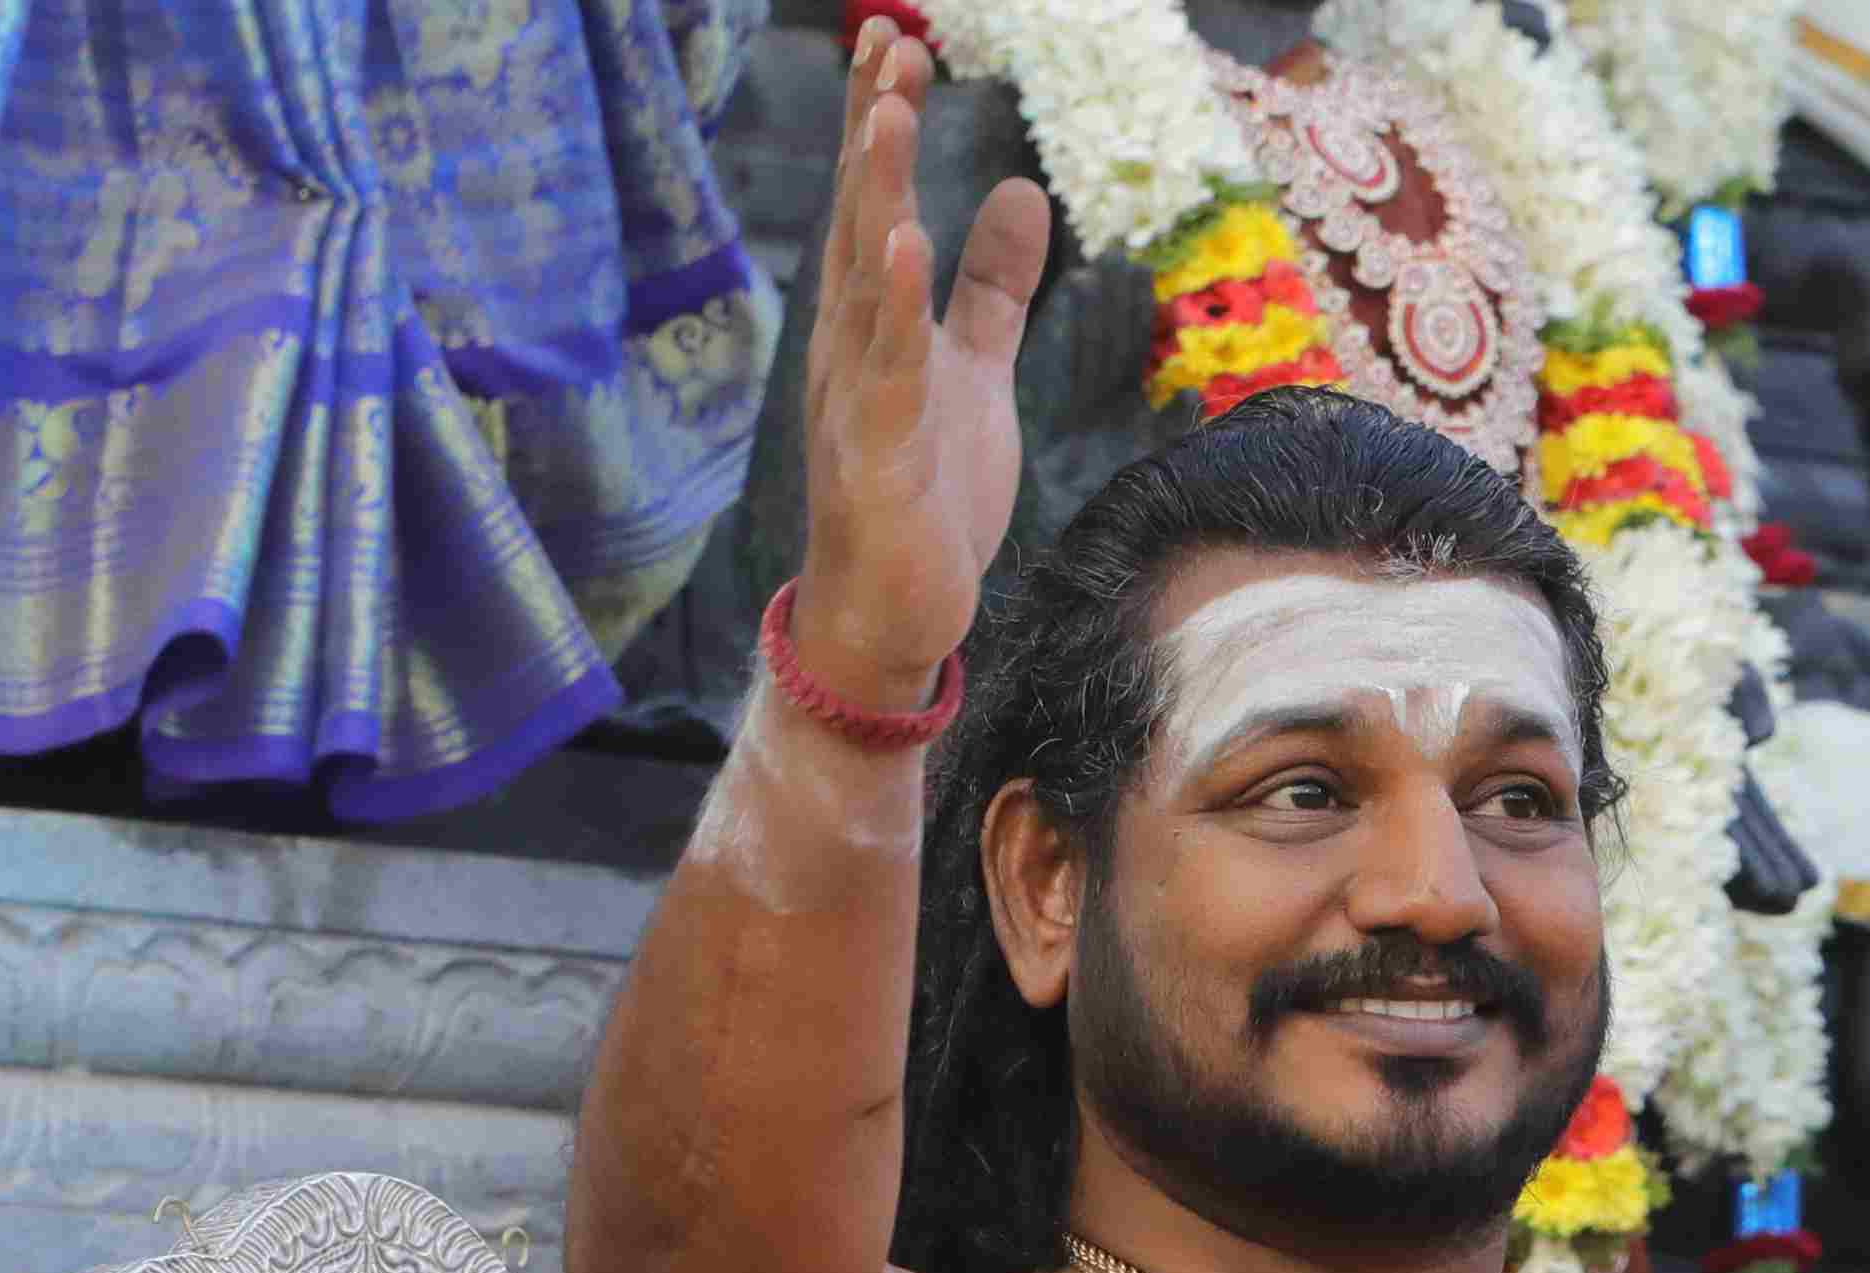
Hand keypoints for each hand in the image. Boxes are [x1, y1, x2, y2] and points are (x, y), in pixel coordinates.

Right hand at [798, 31, 1049, 713]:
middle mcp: (850, 348)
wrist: (892, 617)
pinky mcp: (878, 458)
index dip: (884, 124)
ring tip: (891, 115)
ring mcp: (857, 400)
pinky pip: (887, 372)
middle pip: (863, 219)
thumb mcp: (974, 371)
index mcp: (871, 324)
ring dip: (878, 195)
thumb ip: (992, 285)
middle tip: (887, 42)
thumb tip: (1020, 190)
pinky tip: (902, 247)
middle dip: (875, 130)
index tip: (895, 44)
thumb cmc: (926, 494)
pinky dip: (893, 308)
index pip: (877, 203)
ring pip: (865, 282)